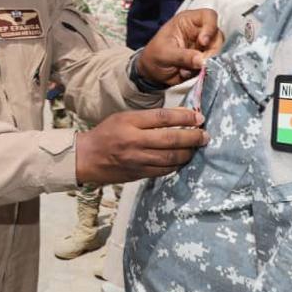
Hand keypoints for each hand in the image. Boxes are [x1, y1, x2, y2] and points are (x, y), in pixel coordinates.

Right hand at [75, 108, 208, 184]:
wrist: (87, 158)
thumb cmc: (106, 134)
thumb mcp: (123, 117)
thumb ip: (148, 118)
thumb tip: (178, 117)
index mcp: (129, 122)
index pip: (163, 117)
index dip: (185, 116)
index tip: (198, 117)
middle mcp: (134, 141)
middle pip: (171, 138)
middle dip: (193, 137)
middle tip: (205, 135)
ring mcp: (137, 160)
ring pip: (171, 157)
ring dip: (189, 152)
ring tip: (197, 147)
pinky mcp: (139, 174)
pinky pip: (165, 170)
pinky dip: (177, 164)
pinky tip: (183, 159)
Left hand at [138, 9, 223, 86]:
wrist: (151, 72)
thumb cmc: (155, 56)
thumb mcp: (165, 54)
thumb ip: (183, 56)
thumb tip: (202, 61)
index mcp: (187, 21)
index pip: (208, 16)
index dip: (210, 27)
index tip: (203, 42)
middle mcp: (199, 31)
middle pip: (218, 36)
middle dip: (212, 51)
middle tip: (201, 63)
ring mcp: (204, 46)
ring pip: (218, 52)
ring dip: (206, 63)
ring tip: (186, 70)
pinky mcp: (205, 60)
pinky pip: (213, 64)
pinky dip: (202, 71)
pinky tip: (187, 73)